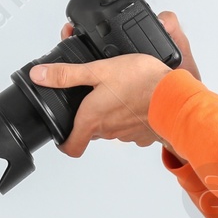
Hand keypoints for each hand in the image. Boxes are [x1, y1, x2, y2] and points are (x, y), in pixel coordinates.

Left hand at [40, 12, 198, 157]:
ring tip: (115, 92)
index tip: (61, 133)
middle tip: (89, 97)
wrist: (177, 97)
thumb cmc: (142, 83)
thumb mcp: (99, 69)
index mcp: (92, 120)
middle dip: (88, 117)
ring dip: (110, 114)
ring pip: (111, 128)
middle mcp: (108, 131)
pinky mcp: (144, 132)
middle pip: (90, 132)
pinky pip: (132, 127)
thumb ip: (67, 74)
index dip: (63, 142)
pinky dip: (130, 115)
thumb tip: (40, 75)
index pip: (70, 148)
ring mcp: (127, 134)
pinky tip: (134, 98)